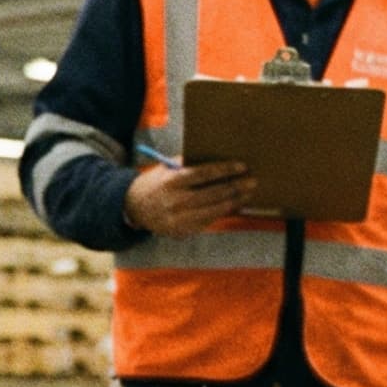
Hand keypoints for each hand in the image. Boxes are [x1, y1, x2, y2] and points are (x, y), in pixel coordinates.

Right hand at [125, 160, 255, 235]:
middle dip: (236, 186)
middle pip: (214, 193)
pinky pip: (208, 221)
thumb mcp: (166, 169)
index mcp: (172, 181)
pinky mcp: (182, 230)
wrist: (133, 207)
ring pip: (214, 210)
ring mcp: (180, 218)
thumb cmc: (155, 183)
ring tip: (248, 194)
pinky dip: (222, 213)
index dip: (225, 169)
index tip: (242, 166)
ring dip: (234, 201)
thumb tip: (216, 156)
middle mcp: (176, 201)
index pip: (204, 174)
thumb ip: (187, 163)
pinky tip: (233, 205)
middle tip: (253, 180)